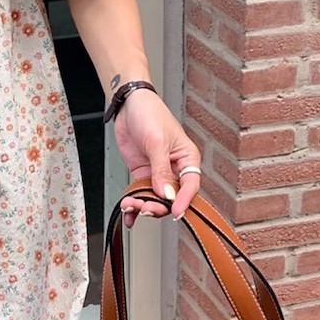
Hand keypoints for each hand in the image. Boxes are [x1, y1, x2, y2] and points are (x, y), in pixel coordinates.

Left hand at [112, 88, 200, 228]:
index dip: (183, 201)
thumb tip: (166, 194)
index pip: (190, 185)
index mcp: (187, 159)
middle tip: (145, 208)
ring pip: (155, 199)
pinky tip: (128, 215)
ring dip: (143, 206)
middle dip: (159, 206)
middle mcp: (175, 169)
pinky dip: (135, 205)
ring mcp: (158, 173)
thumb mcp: (157, 142)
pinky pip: (141, 194)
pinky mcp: (142, 174)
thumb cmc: (150, 114)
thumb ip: (161, 170)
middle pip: (172, 197)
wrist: (128, 105)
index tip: (175, 212)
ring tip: (131, 206)